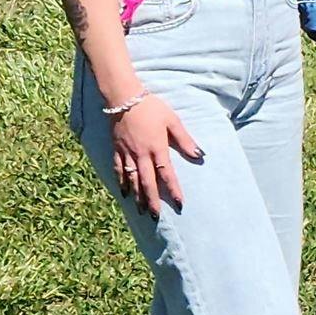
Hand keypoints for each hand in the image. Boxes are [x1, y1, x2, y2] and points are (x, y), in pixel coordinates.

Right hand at [105, 89, 200, 212]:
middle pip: (147, 182)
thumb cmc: (151, 107)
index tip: (180, 203)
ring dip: (137, 196)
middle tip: (155, 217)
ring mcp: (127, 153)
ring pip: (132, 180)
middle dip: (152, 201)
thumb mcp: (172, 120)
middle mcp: (141, 154)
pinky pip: (119, 170)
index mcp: (157, 148)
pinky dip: (121, 183)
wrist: (124, 97)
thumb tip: (199, 155)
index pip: (167, 174)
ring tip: (141, 211)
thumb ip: (185, 139)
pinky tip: (124, 193)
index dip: (174, 189)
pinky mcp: (117, 149)